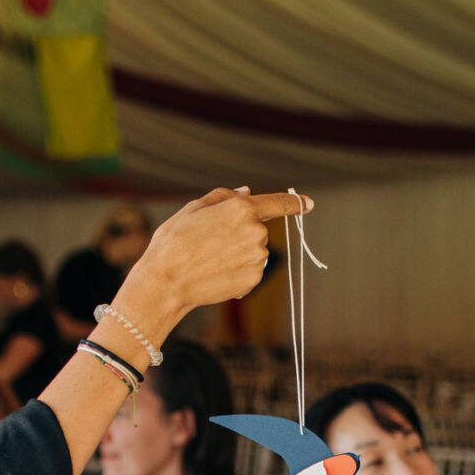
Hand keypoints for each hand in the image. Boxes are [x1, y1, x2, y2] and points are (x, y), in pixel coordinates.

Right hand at [112, 188, 310, 340]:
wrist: (166, 282)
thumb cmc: (174, 242)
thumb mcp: (194, 208)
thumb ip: (225, 197)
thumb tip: (248, 193)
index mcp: (242, 208)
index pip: (277, 203)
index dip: (295, 203)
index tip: (308, 204)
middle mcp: (256, 232)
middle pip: (257, 229)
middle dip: (239, 233)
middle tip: (209, 241)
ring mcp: (258, 258)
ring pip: (253, 250)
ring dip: (238, 253)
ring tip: (209, 259)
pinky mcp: (254, 279)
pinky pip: (251, 270)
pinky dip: (237, 271)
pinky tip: (215, 273)